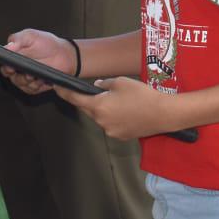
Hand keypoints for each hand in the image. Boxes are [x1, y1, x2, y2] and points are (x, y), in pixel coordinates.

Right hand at [0, 28, 73, 94]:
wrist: (65, 56)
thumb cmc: (48, 44)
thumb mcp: (32, 36)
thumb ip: (18, 40)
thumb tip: (7, 46)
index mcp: (12, 52)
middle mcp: (15, 65)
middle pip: (4, 72)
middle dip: (10, 71)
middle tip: (16, 67)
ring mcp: (23, 76)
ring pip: (16, 82)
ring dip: (25, 79)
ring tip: (34, 74)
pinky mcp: (31, 86)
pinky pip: (28, 89)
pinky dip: (34, 85)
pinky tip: (41, 79)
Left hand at [56, 76, 178, 140]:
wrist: (162, 113)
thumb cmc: (141, 95)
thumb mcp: (120, 82)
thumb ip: (103, 84)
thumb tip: (95, 88)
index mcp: (98, 106)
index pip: (75, 100)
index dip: (64, 93)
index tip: (57, 88)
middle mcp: (101, 121)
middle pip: (88, 110)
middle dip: (89, 101)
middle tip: (99, 92)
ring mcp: (110, 131)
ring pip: (100, 118)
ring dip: (104, 109)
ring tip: (120, 100)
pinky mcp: (120, 136)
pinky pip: (111, 125)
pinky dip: (113, 117)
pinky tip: (126, 111)